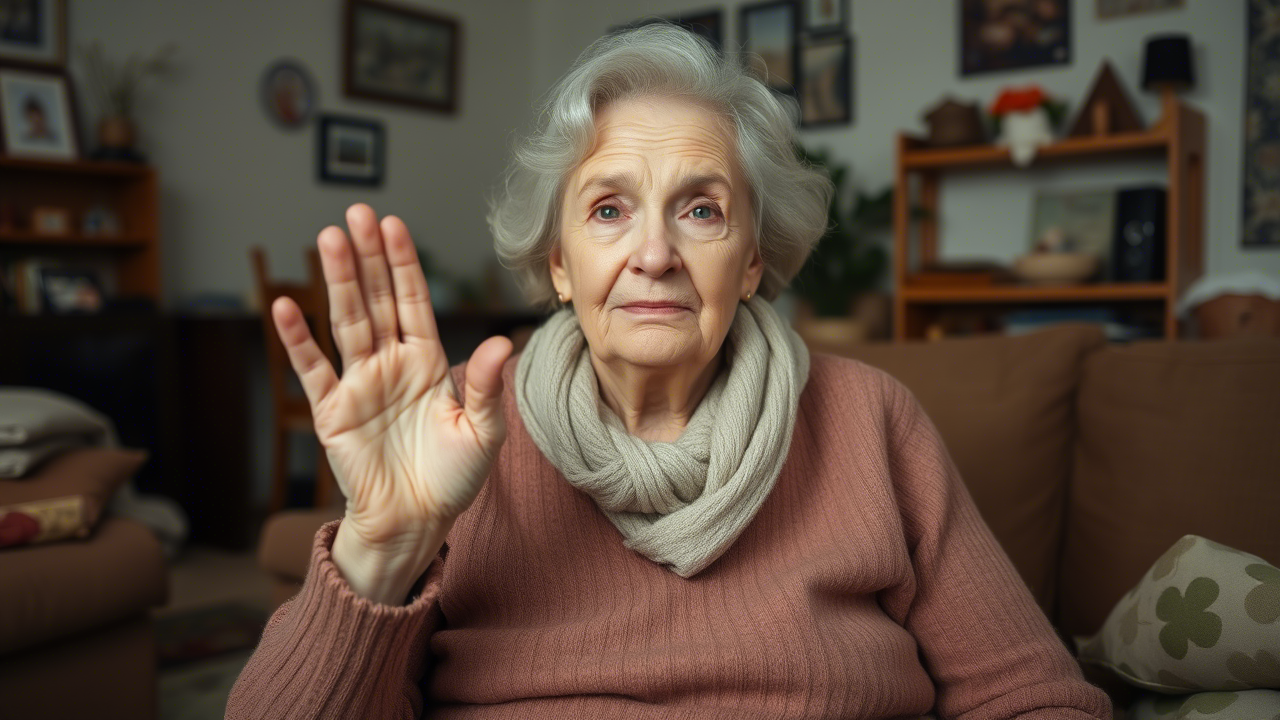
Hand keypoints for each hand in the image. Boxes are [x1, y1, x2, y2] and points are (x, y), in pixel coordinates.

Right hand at [271, 203, 512, 559]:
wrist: (416, 523)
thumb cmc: (452, 478)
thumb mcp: (482, 433)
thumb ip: (488, 387)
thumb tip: (503, 342)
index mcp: (429, 362)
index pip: (413, 302)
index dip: (404, 264)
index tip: (394, 225)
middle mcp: (391, 363)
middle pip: (377, 299)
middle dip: (368, 256)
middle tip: (356, 213)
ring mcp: (359, 383)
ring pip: (346, 321)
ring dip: (337, 281)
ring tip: (327, 239)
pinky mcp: (332, 411)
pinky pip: (312, 369)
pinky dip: (296, 340)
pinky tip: (283, 306)